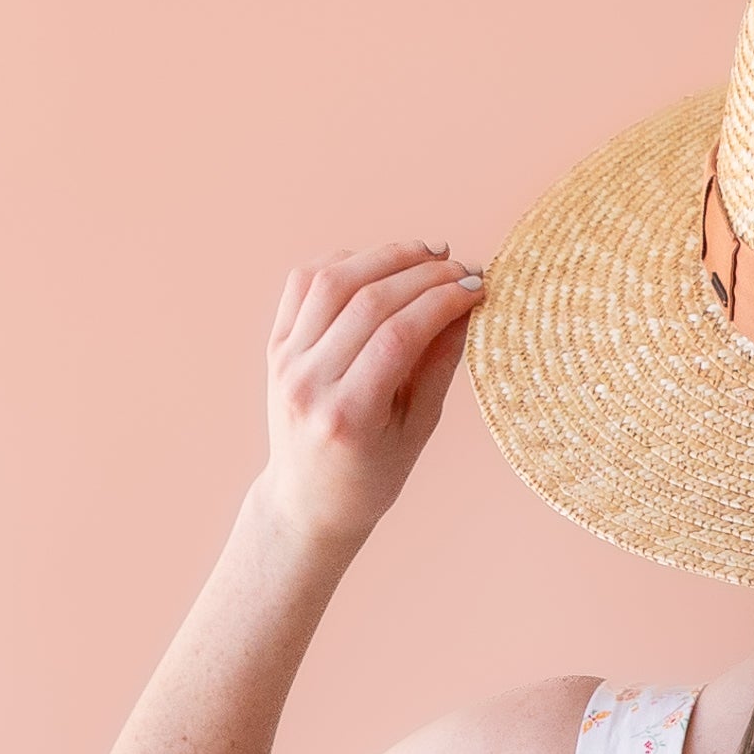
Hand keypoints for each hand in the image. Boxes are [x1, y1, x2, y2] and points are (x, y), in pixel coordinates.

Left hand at [256, 240, 484, 545]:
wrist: (307, 499)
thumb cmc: (373, 475)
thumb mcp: (418, 430)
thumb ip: (438, 366)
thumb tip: (466, 306)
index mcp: (349, 414)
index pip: (399, 335)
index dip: (443, 301)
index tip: (478, 287)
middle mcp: (308, 382)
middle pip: (368, 301)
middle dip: (423, 274)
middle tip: (461, 268)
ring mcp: (285, 360)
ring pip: (332, 281)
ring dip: (385, 257)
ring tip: (427, 254)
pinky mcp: (275, 345)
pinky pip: (304, 283)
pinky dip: (344, 262)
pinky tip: (379, 264)